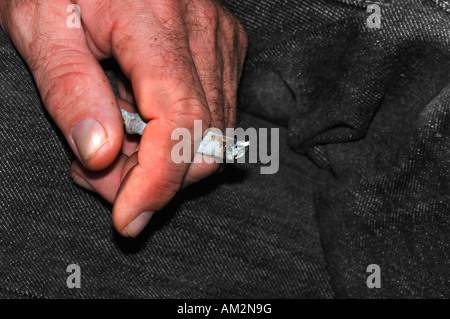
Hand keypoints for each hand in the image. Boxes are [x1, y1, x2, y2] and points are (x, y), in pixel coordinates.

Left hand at [0, 0, 246, 236]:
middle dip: (153, 178)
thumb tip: (101, 156)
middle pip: (202, 142)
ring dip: (162, 160)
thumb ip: (70, 91)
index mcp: (157, 21)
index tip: (128, 218)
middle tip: (99, 171)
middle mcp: (203, 32)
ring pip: (211, 137)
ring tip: (112, 139)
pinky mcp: (224, 50)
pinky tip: (138, 121)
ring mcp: (220, 41)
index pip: (179, 122)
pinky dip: (175, 138)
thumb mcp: (44, 28)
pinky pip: (213, 117)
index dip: (157, 182)